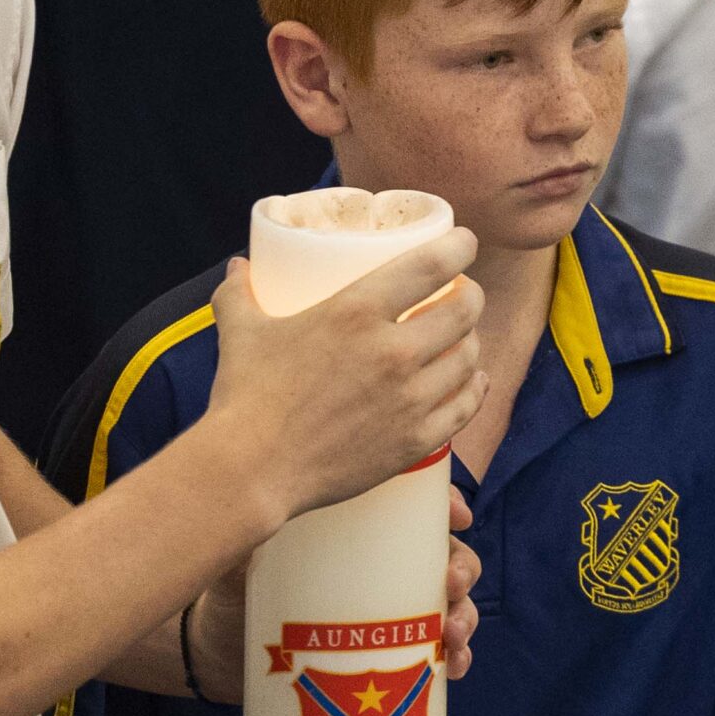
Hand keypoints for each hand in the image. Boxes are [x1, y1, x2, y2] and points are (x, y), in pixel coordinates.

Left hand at [185, 507, 479, 698]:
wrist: (221, 650)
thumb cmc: (235, 586)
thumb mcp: (245, 552)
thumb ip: (257, 530)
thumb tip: (263, 507)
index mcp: (360, 530)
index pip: (414, 509)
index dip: (446, 507)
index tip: (458, 516)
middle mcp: (383, 566)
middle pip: (443, 556)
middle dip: (462, 568)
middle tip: (451, 583)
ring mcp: (390, 611)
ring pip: (449, 604)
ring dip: (464, 616)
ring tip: (452, 634)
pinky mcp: (388, 653)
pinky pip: (434, 653)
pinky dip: (454, 659)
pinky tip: (454, 668)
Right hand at [203, 231, 487, 520]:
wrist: (251, 472)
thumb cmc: (245, 398)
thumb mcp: (240, 331)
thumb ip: (240, 291)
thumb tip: (240, 266)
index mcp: (355, 311)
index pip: (432, 264)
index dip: (459, 246)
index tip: (463, 244)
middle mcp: (393, 351)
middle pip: (464, 310)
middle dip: (470, 294)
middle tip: (461, 293)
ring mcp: (409, 399)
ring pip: (469, 357)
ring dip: (471, 341)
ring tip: (461, 338)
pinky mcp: (414, 440)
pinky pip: (465, 408)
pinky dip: (474, 389)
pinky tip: (472, 381)